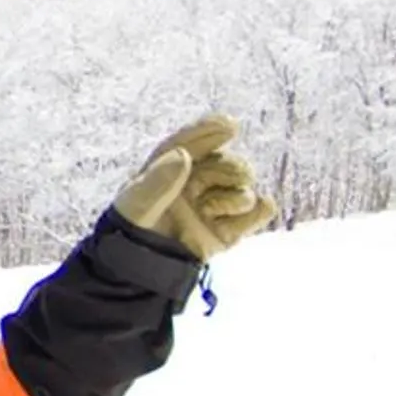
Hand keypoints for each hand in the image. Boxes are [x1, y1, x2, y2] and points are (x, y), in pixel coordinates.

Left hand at [111, 115, 275, 258]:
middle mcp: (195, 184)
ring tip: (211, 210)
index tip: (230, 125)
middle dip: (228, 167)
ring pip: (243, 189)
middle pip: (227, 164)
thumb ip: (158, 180)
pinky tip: (263, 205)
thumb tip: (184, 155)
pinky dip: (260, 210)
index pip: (192, 143)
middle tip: (216, 183)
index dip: (210, 131)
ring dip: (235, 196)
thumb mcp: (136, 204)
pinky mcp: (226, 232)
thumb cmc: (132, 231)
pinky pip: (255, 214)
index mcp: (169, 170)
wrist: (139, 270)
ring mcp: (213, 207)